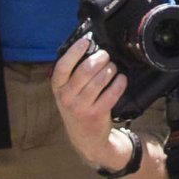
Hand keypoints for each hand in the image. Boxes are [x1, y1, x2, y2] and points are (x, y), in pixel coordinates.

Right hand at [51, 35, 129, 170]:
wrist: (85, 137)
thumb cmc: (77, 105)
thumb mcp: (67, 91)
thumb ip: (72, 72)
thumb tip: (88, 45)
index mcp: (58, 88)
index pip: (62, 67)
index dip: (74, 52)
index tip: (86, 41)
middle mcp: (67, 98)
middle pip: (85, 71)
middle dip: (100, 58)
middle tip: (105, 55)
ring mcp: (81, 107)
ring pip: (100, 80)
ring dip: (110, 69)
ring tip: (112, 67)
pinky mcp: (97, 114)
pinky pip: (112, 93)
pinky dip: (119, 82)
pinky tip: (121, 79)